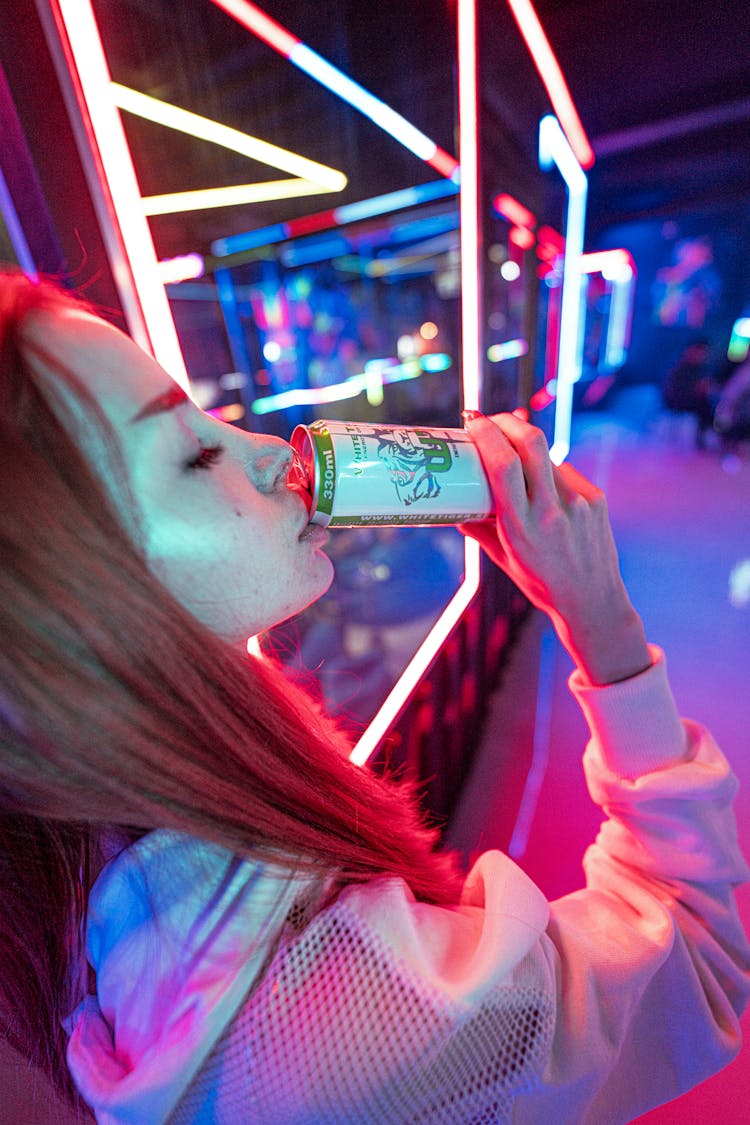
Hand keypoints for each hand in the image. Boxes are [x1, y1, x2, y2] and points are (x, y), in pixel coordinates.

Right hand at [460, 412, 650, 685]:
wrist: (592, 600)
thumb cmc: (540, 583)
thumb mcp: (503, 559)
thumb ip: (479, 529)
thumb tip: (453, 506)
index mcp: (521, 527)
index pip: (503, 466)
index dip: (486, 435)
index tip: (472, 424)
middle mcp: (551, 510)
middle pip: (531, 441)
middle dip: (506, 421)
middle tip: (490, 421)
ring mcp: (578, 502)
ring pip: (546, 455)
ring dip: (524, 446)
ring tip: (509, 451)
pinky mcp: (595, 498)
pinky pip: (563, 471)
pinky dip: (546, 470)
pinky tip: (540, 485)